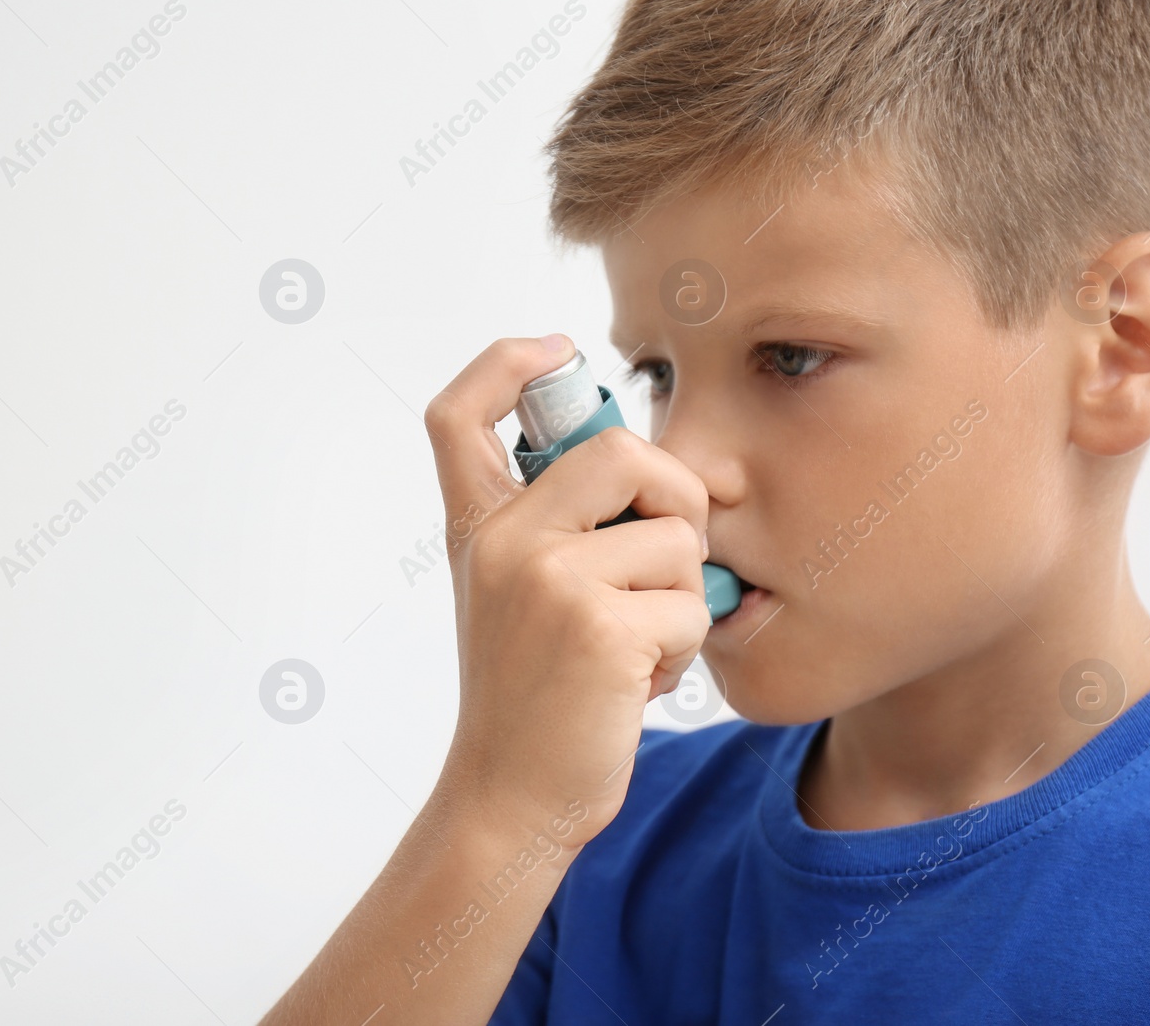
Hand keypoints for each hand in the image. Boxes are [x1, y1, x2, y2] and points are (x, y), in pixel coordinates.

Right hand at [423, 335, 711, 844]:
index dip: (505, 361)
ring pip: (677, 537)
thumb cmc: (530, 697)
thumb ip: (554, 528)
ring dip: (681, 598)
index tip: (553, 351)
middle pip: (621, 449)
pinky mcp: (599, 628)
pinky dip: (682, 650)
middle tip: (665, 556)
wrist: (509, 798)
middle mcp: (502, 541)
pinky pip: (690, 605)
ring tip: (637, 644)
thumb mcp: (515, 598)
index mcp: (478, 528)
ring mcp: (548, 580)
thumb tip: (645, 467)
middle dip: (674, 497)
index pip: (459, 413)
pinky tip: (639, 682)